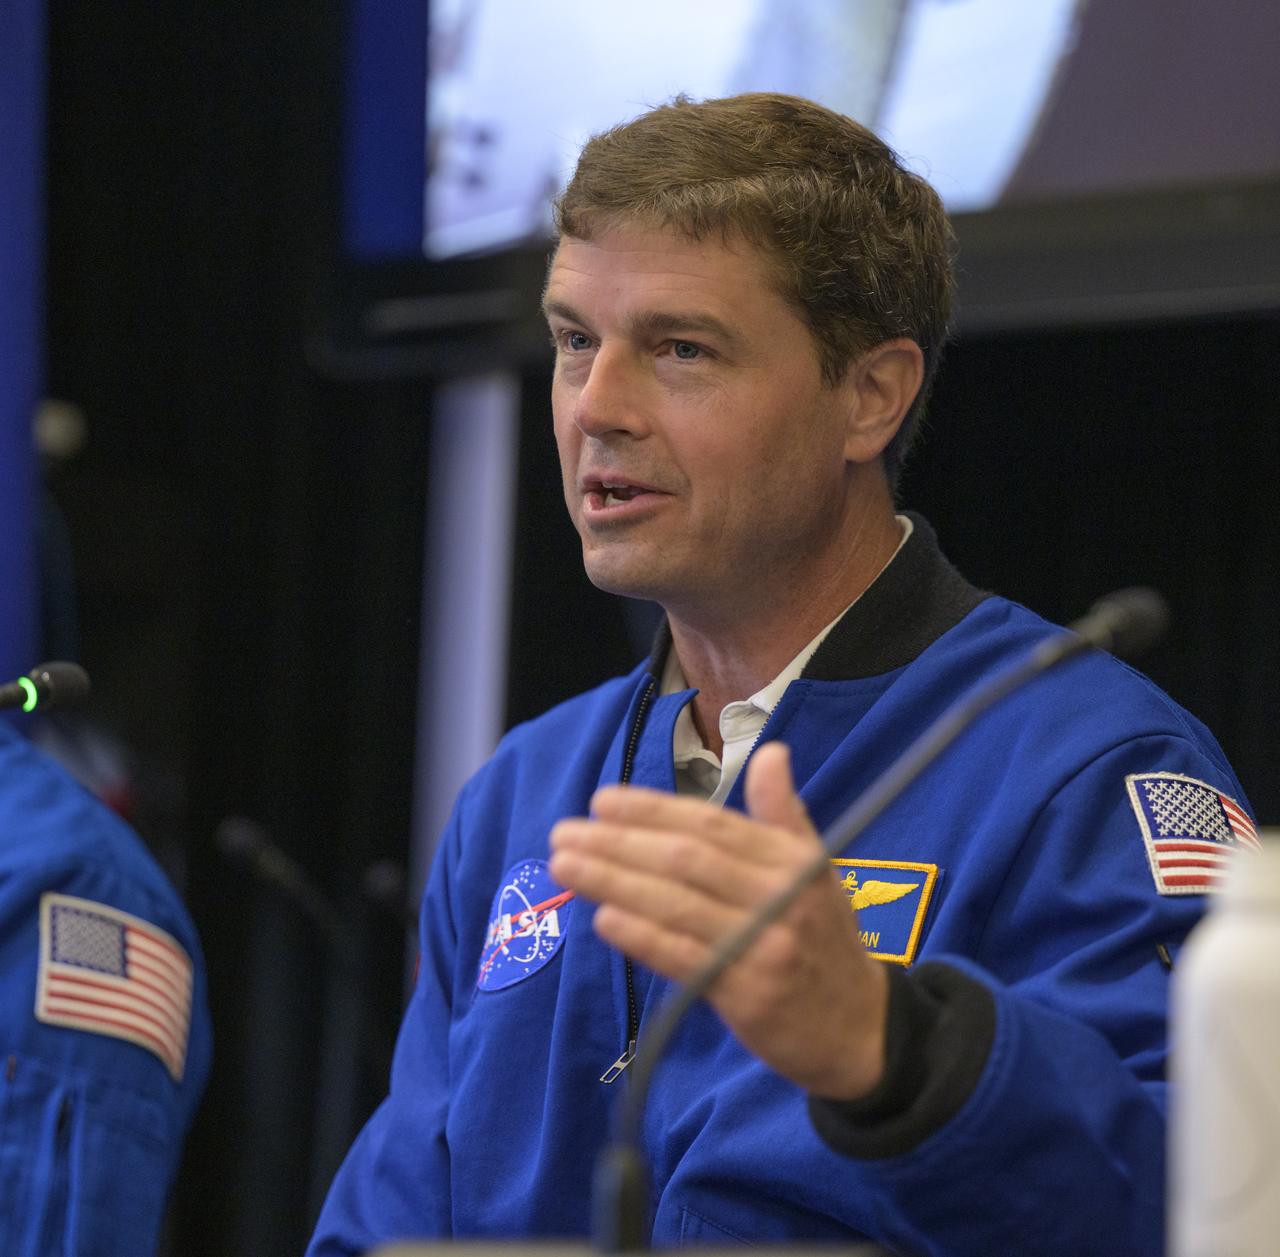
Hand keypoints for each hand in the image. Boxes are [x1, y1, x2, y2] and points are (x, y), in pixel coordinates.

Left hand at [548, 742, 887, 1099]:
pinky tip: (603, 917)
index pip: (710, 824)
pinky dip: (640, 936)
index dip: (653, 810)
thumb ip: (784, 812)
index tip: (601, 801)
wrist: (862, 1027)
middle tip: (564, 832)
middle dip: (619, 842)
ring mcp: (763, 946)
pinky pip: (684, 958)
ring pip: (676, 905)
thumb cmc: (824, 937)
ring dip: (613, 882)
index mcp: (790, 859)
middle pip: (685, 860)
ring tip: (566, 866)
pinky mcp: (748, 996)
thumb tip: (772, 752)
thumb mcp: (816, 868)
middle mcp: (779, 896)